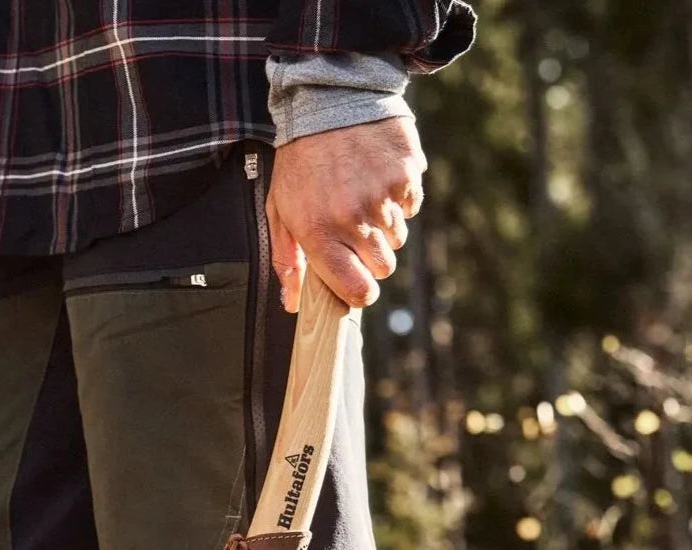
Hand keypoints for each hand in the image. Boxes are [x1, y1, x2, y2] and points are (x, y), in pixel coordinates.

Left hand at [266, 116, 426, 311]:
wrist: (327, 100)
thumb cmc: (300, 163)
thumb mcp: (280, 210)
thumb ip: (287, 261)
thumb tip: (293, 305)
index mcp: (320, 234)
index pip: (356, 290)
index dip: (360, 293)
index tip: (358, 285)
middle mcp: (353, 220)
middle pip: (382, 269)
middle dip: (371, 257)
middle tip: (355, 231)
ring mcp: (382, 197)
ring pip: (397, 239)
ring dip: (384, 226)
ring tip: (362, 196)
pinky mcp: (406, 174)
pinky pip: (411, 207)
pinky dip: (399, 198)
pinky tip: (377, 177)